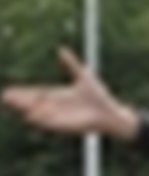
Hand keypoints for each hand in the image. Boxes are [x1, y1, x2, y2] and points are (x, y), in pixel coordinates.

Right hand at [1, 48, 138, 140]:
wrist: (110, 112)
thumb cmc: (99, 96)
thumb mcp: (83, 76)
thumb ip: (71, 64)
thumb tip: (61, 49)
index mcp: (57, 95)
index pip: (35, 93)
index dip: (22, 93)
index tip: (8, 91)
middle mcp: (55, 107)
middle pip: (32, 104)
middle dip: (19, 101)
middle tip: (5, 97)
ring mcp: (59, 117)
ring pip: (37, 114)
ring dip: (26, 109)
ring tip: (13, 104)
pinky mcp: (65, 126)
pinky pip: (49, 123)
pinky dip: (40, 119)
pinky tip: (30, 116)